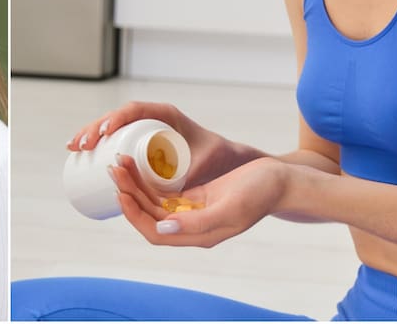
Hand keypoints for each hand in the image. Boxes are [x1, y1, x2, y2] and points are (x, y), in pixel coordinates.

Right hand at [66, 101, 235, 185]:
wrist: (226, 158)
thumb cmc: (217, 157)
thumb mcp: (205, 162)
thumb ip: (194, 175)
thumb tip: (174, 195)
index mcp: (166, 114)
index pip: (135, 110)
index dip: (116, 119)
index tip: (103, 134)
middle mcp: (152, 117)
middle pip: (117, 116)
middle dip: (94, 128)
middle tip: (80, 146)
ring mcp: (144, 127)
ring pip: (112, 125)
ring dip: (90, 133)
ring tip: (73, 148)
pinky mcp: (140, 140)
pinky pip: (114, 135)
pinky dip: (96, 139)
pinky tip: (80, 149)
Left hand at [109, 155, 288, 248]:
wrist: (280, 180)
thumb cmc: (260, 192)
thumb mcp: (231, 207)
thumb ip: (198, 221)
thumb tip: (163, 227)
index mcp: (199, 235)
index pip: (155, 233)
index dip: (134, 215)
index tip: (121, 192)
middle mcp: (192, 226)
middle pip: (149, 216)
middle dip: (129, 194)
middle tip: (115, 168)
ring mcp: (193, 211)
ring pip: (154, 203)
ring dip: (136, 185)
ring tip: (121, 162)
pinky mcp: (196, 197)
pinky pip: (165, 192)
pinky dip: (150, 180)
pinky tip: (138, 164)